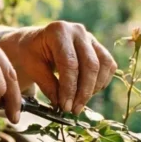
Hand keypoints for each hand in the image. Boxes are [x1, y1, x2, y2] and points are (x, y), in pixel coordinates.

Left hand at [0, 21, 115, 114]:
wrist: (36, 42)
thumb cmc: (32, 53)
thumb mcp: (32, 67)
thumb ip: (48, 85)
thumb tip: (62, 105)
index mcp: (59, 31)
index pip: (70, 63)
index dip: (70, 88)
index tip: (66, 107)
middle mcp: (78, 31)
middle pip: (90, 65)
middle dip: (84, 92)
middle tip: (74, 110)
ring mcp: (90, 37)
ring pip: (103, 65)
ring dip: (94, 88)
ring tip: (80, 103)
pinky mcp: (98, 47)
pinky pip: (108, 65)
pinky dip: (101, 82)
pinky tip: (88, 93)